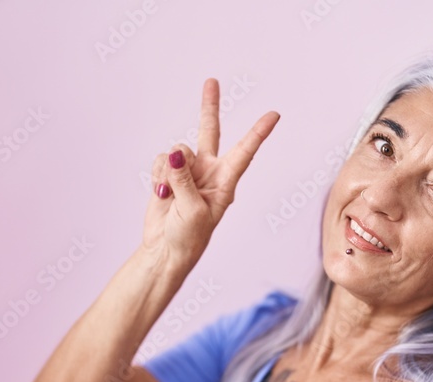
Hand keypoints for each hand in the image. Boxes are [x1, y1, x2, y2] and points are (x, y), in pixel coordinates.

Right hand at [142, 78, 279, 265]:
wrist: (166, 249)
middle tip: (212, 81)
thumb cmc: (189, 237)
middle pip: (209, 131)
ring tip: (170, 195)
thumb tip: (174, 153)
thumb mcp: (193, 210)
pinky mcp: (167, 174)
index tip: (274, 115)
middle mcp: (208, 171)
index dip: (258, 133)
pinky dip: (158, 176)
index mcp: (225, 182)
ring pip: (176, 151)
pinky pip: (161, 161)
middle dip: (209, 106)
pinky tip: (161, 193)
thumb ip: (184, 178)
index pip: (245, 152)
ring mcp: (187, 171)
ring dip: (169, 172)